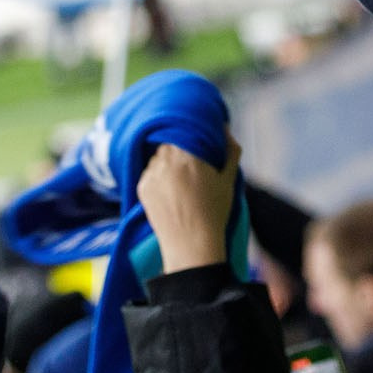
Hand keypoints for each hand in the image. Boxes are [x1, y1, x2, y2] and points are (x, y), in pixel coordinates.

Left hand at [137, 135, 240, 273]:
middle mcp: (166, 161)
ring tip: (180, 179)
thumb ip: (230, 150)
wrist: (191, 245)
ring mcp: (151, 175)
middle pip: (169, 141)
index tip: (198, 142)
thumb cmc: (214, 212)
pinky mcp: (142, 188)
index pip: (185, 129)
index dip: (191, 134)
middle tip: (190, 163)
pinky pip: (149, 172)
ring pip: (157, 156)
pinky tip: (170, 191)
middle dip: (179, 147)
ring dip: (166, 161)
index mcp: (188, 155)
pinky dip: (158, 176)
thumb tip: (225, 128)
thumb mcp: (228, 179)